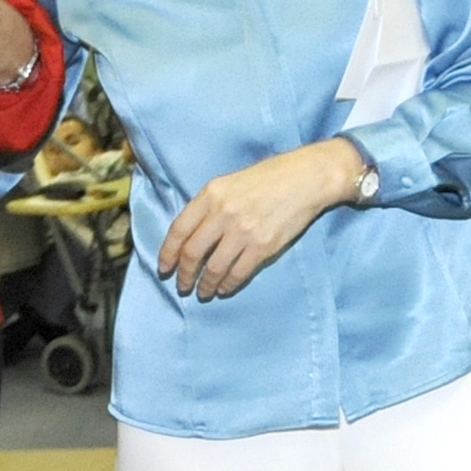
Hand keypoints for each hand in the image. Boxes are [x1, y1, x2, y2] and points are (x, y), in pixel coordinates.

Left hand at [160, 139, 364, 301]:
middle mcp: (222, 213)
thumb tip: (190, 235)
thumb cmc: (267, 178)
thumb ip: (208, 205)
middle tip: (182, 286)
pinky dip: (227, 285)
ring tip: (203, 292)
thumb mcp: (228, 182)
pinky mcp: (263, 246)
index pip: (178, 230)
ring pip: (213, 268)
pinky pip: (238, 273)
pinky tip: (223, 289)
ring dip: (205, 285)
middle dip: (184, 275)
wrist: (306, 179)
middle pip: (192, 253)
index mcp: (210, 194)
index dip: (167, 253)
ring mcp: (243, 231)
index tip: (164, 268)